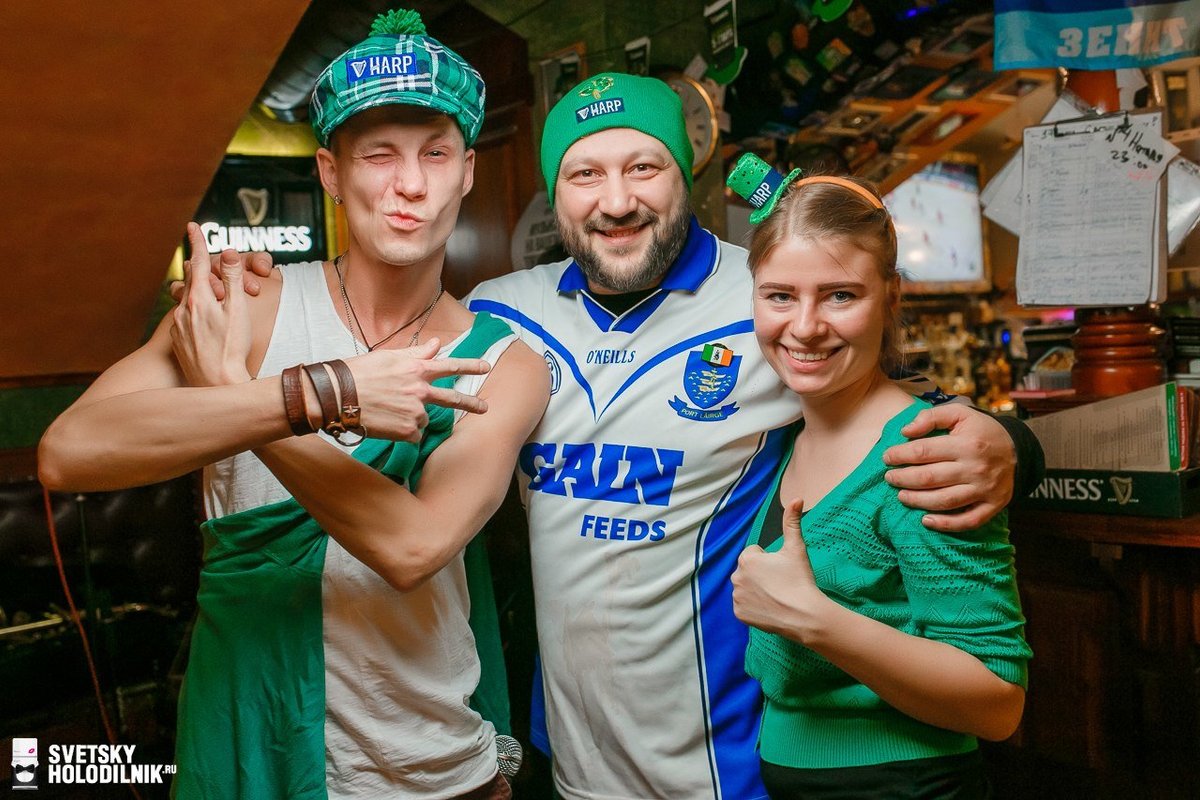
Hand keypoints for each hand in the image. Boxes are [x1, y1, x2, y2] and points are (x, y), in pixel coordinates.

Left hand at [169, 223, 252, 385]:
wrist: (218, 384)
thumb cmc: (232, 349)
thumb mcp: (238, 310)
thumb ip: (232, 279)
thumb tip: (227, 252)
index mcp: (198, 298)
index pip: (198, 262)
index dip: (197, 243)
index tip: (193, 226)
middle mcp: (183, 310)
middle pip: (191, 280)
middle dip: (202, 270)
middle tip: (212, 266)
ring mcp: (178, 326)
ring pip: (187, 300)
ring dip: (201, 294)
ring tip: (215, 299)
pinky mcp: (178, 341)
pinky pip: (185, 318)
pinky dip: (196, 313)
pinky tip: (207, 323)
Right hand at [344, 338, 492, 442]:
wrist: (337, 396)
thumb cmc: (358, 374)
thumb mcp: (388, 357)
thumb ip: (416, 353)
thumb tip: (437, 344)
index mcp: (416, 369)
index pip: (449, 365)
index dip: (470, 365)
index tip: (485, 366)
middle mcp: (420, 390)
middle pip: (452, 399)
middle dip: (471, 403)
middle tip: (485, 408)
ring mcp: (416, 412)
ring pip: (423, 418)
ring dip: (410, 417)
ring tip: (387, 411)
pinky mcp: (408, 431)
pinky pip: (413, 435)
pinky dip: (403, 432)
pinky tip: (386, 424)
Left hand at [732, 500, 831, 640]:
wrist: (804, 615)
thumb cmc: (800, 579)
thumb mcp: (796, 548)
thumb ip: (792, 522)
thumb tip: (797, 499)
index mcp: (747, 559)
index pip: (755, 554)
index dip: (770, 560)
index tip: (782, 570)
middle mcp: (736, 576)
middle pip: (749, 570)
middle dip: (761, 574)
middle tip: (781, 583)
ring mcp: (736, 597)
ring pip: (746, 587)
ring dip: (757, 589)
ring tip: (777, 596)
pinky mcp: (739, 613)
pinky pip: (744, 605)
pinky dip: (754, 606)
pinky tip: (770, 608)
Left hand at [882, 404, 1014, 531]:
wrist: (1018, 450)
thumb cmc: (981, 431)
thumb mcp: (960, 414)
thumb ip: (932, 417)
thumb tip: (905, 431)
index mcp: (966, 444)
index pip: (923, 451)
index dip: (900, 455)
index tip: (887, 457)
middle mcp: (976, 468)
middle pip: (929, 478)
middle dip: (903, 478)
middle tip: (889, 478)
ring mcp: (985, 489)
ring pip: (944, 501)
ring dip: (917, 500)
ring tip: (901, 495)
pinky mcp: (992, 506)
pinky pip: (968, 521)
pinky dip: (946, 524)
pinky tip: (926, 521)